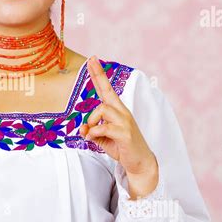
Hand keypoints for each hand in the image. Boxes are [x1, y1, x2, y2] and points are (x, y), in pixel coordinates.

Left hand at [79, 55, 158, 198]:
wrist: (139, 162)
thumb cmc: (121, 147)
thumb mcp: (102, 138)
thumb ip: (91, 131)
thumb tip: (82, 129)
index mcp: (117, 110)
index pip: (106, 89)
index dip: (99, 74)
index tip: (92, 59)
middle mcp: (122, 112)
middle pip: (107, 90)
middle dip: (98, 75)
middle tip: (91, 60)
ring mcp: (124, 121)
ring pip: (102, 109)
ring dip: (91, 120)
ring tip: (90, 132)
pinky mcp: (125, 133)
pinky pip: (103, 127)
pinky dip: (94, 133)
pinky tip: (93, 139)